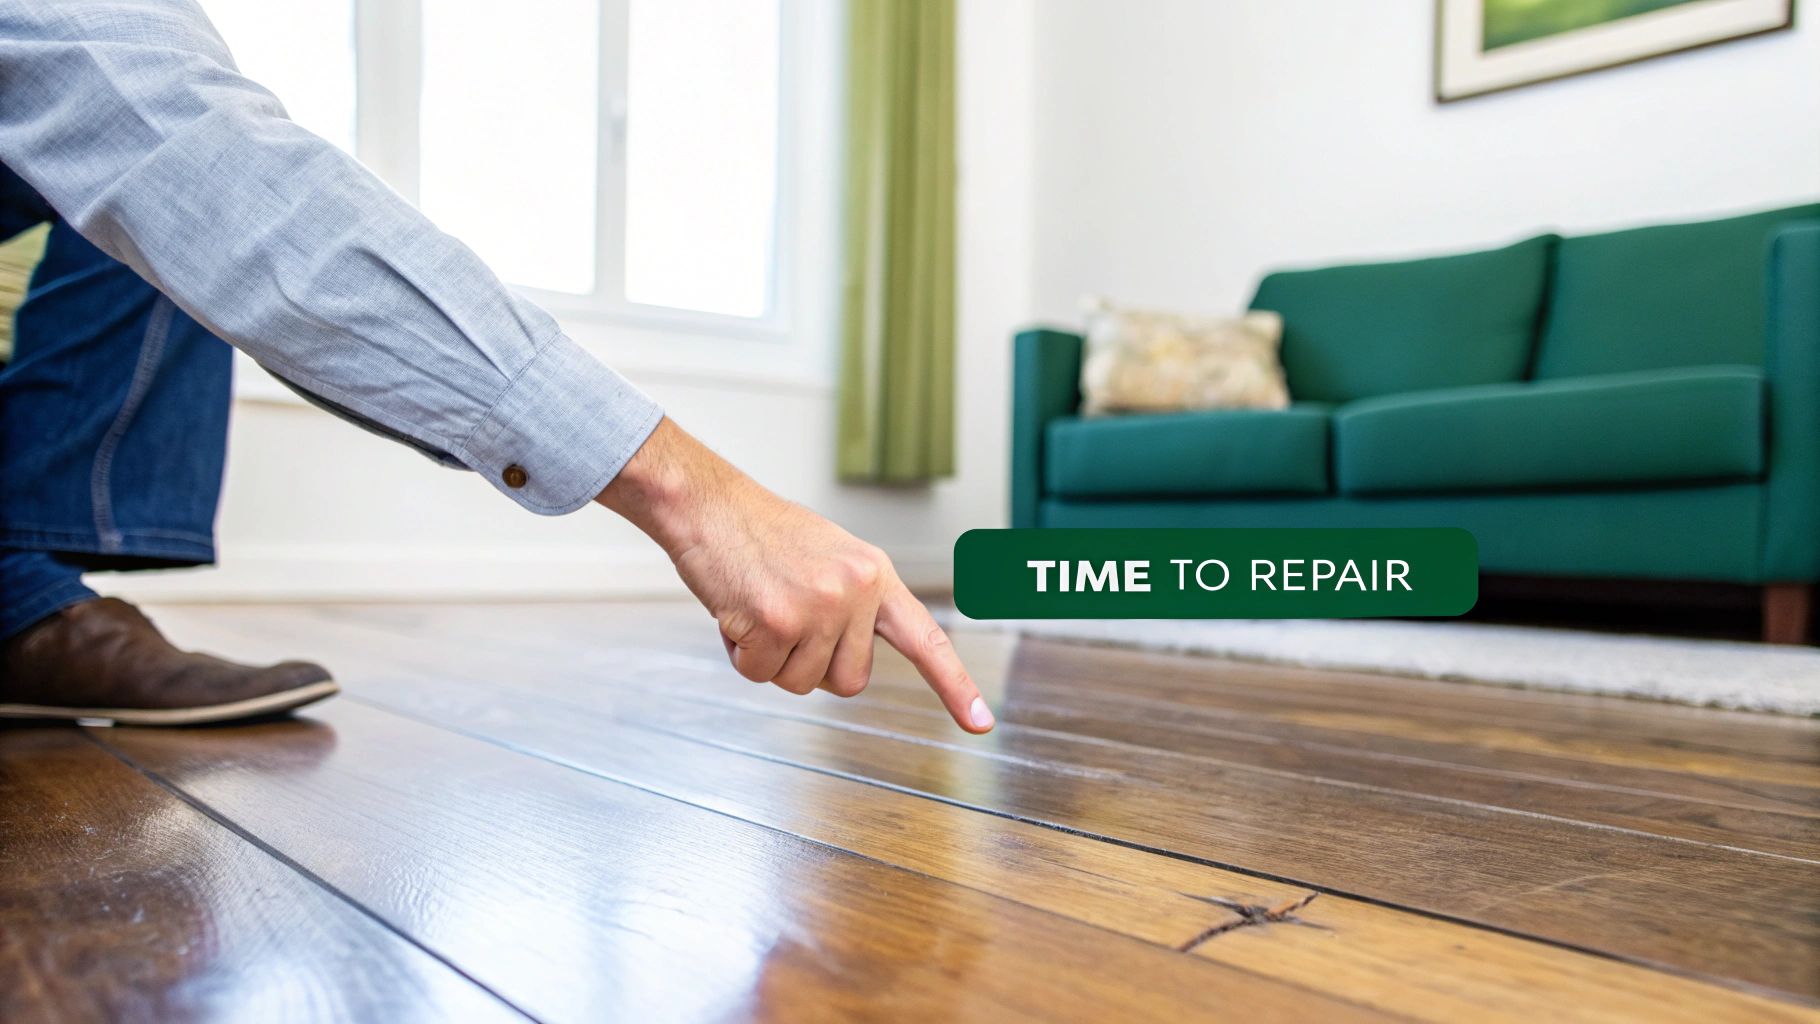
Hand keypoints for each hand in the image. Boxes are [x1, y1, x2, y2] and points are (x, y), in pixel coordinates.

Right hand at [597, 418, 993, 733]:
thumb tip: (850, 660)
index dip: (955, 685)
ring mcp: (819, 606)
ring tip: (757, 608)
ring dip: (772, 660)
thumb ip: (851, 605)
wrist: (708, 504)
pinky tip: (735, 611)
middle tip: (784, 620)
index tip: (982, 723)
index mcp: (875, 575)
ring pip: (801, 683)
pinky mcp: (777, 621)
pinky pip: (759, 674)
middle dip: (812, 666)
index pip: (926, 639)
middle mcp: (855, 591)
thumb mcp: (828, 558)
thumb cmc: (759, 533)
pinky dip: (740, 654)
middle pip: (849, 682)